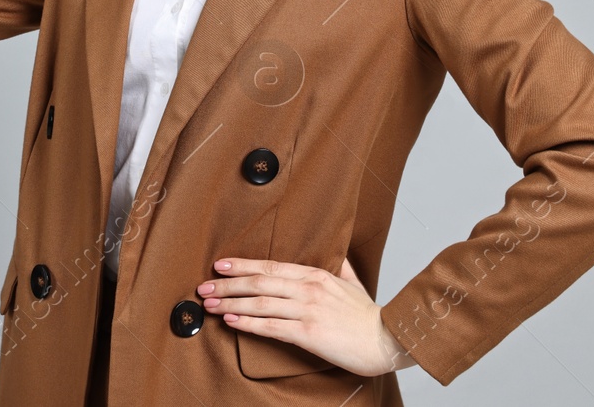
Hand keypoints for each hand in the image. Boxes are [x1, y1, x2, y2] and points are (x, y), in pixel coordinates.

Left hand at [197, 257, 415, 377]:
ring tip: (211, 305)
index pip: (270, 266)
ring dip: (232, 303)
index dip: (242, 265)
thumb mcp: (353, 283)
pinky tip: (232, 322)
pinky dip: (249, 322)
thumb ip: (339, 267)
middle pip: (259, 282)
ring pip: (261, 302)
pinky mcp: (309, 333)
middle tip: (204, 287)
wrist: (389, 339)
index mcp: (315, 274)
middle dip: (228, 284)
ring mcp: (308, 310)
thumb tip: (334, 254)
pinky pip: (272, 326)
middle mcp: (308, 288)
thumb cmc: (369, 315)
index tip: (220, 265)